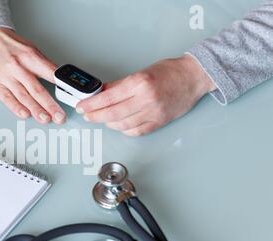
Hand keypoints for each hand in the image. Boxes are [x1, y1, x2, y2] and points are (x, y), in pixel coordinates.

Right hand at [0, 27, 65, 123]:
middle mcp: (17, 66)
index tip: (70, 96)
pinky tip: (25, 114)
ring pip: (23, 96)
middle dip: (49, 105)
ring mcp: (5, 76)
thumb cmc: (10, 45)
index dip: (61, 86)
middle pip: (37, 89)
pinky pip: (6, 98)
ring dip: (35, 109)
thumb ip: (44, 65)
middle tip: (59, 116)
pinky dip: (16, 107)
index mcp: (30, 56)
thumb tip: (59, 79)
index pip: (50, 73)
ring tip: (45, 119)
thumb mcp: (31, 49)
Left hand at [76, 55, 215, 135]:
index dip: (92, 104)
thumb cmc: (169, 72)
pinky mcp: (159, 122)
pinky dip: (124, 130)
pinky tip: (119, 125)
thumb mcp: (141, 73)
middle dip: (95, 116)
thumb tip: (101, 93)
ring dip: (109, 123)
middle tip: (87, 115)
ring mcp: (153, 112)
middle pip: (112, 114)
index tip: (82, 106)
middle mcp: (146, 99)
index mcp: (139, 83)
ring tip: (103, 118)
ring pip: (123, 125)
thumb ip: (120, 85)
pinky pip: (136, 131)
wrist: (194, 77)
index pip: (108, 97)